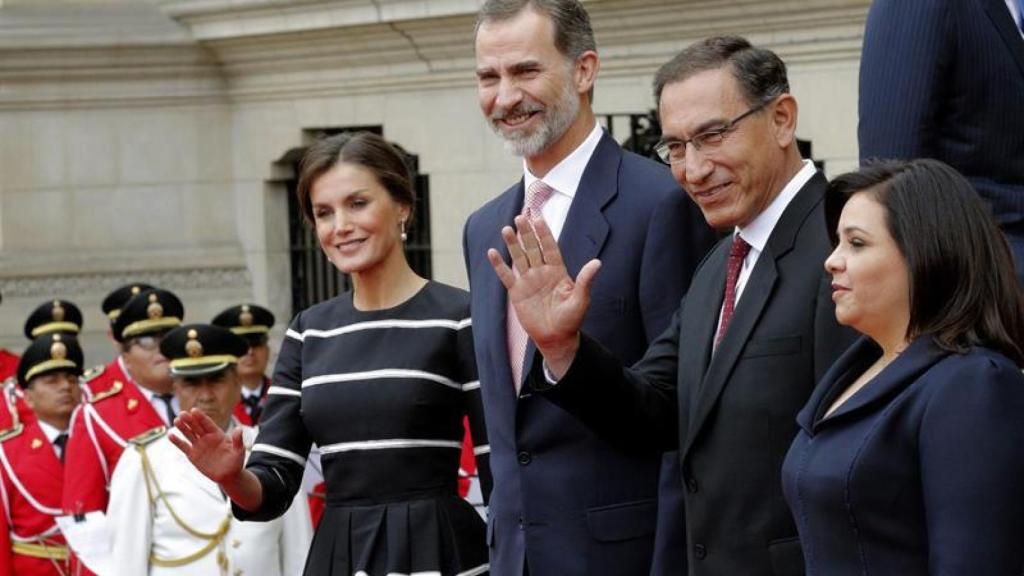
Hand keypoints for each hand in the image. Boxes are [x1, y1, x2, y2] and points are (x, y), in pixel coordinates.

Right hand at [170, 408, 244, 484]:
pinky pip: (184, 447)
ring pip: (189, 434)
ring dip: (182, 428)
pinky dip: (177, 441)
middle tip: (182, 414)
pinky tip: (170, 435)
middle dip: (189, 420)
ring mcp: (199, 445)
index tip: (194, 410)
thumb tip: (239, 429)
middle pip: (196, 426)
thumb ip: (237, 440)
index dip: (201, 417)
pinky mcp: (193, 455)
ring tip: (176, 421)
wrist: (228, 475)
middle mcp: (206, 437)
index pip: (207, 423)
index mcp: (217, 434)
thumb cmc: (235, 461)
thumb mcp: (239, 451)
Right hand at [487, 214, 600, 375]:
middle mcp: (542, 272)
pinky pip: (506, 276)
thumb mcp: (581, 300)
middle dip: (527, 233)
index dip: (544, 233)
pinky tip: (492, 252)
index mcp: (558, 271)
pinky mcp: (517, 293)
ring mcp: (528, 281)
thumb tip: (597, 262)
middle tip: (521, 216)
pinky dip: (499, 265)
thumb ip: (586, 280)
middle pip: (533, 248)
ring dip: (512, 244)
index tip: (539, 218)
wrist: (556, 338)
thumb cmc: (571, 320)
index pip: (550, 247)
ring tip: (506, 229)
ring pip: (519, 258)